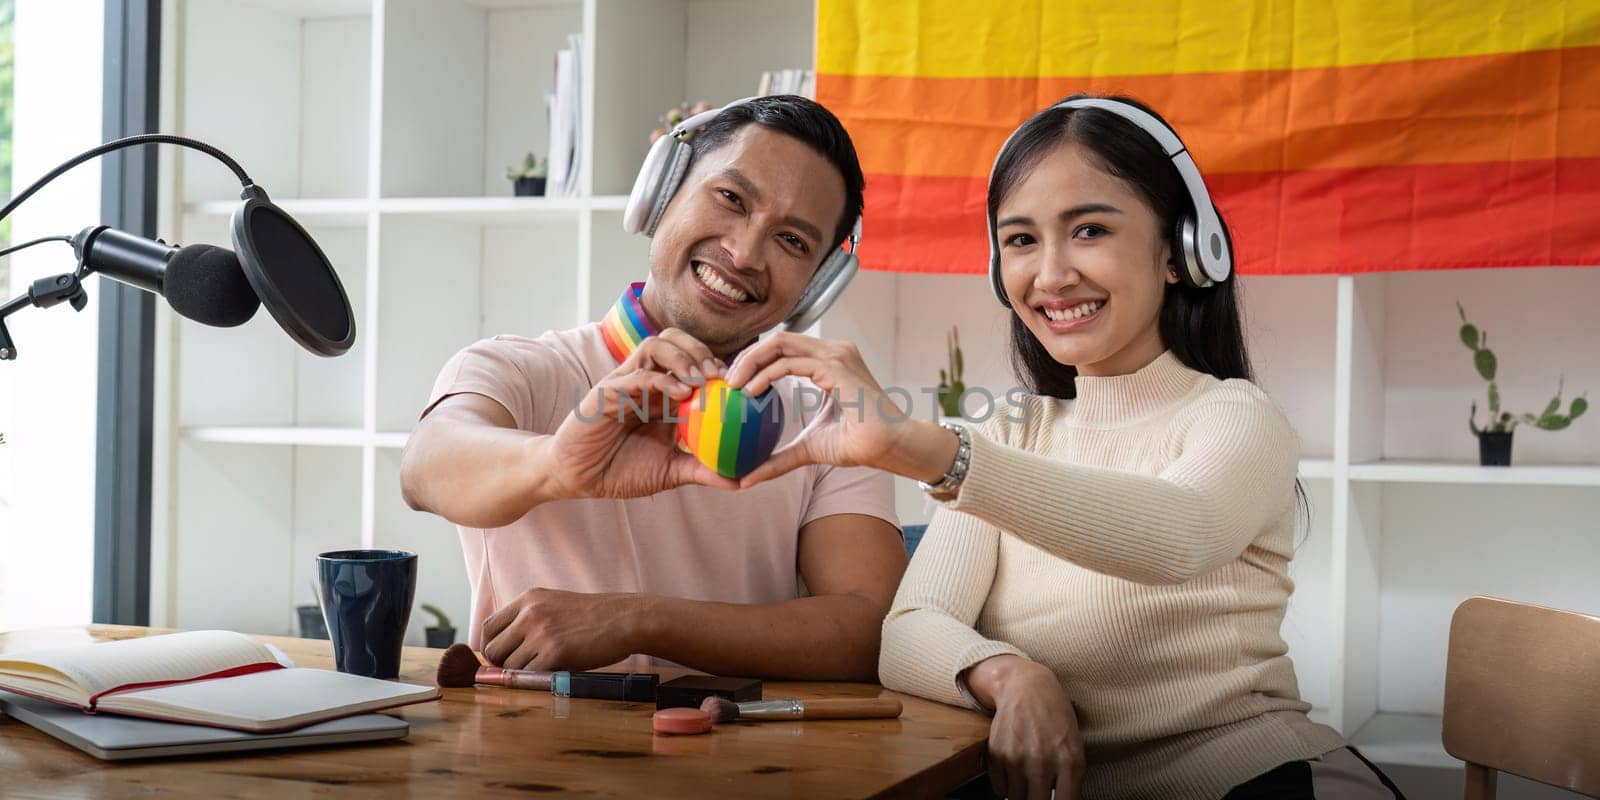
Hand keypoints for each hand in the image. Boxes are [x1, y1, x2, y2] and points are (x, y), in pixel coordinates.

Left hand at [480, 588, 649, 670]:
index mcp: (529, 599)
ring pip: (510, 667)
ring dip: (523, 674)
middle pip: (493, 649)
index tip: (501, 657)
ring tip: (544, 669)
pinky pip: (530, 675)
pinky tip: (554, 672)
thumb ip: (529, 619)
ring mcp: (541, 632)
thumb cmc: (594, 617)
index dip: (491, 646)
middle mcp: (530, 613)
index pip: (489, 627)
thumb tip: (504, 647)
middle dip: (502, 664)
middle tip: (520, 669)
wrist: (625, 619)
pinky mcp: (554, 652)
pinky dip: (538, 679)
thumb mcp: (555, 605)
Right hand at [545, 328, 737, 499]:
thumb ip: (701, 470)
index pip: (693, 364)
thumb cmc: (621, 471)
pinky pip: (636, 374)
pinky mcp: (608, 390)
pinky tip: (682, 392)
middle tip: (722, 376)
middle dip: (702, 351)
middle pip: (677, 343)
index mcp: (663, 395)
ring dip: (683, 356)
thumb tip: (740, 481)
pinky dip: (661, 378)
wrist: (578, 478)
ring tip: (703, 379)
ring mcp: (626, 382)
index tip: (740, 385)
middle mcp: (647, 382)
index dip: (717, 367)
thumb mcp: (669, 472)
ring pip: (656, 346)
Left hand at [723, 332, 907, 485]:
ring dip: (751, 361)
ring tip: (733, 384)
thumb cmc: (859, 444)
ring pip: (781, 343)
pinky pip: (791, 363)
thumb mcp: (809, 448)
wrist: (890, 446)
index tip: (735, 383)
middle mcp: (833, 351)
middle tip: (726, 380)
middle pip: (779, 340)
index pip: (785, 349)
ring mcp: (836, 355)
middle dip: (747, 355)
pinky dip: (767, 375)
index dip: (756, 360)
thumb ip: (779, 458)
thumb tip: (746, 479)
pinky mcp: (837, 366)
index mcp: (830, 362)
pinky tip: (751, 392)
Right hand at [978, 657, 1085, 799]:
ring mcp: (1017, 759)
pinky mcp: (997, 754)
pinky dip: (1005, 786)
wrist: (1026, 687)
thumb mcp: (1074, 745)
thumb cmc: (1055, 716)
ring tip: (1026, 781)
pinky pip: (999, 788)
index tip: (1056, 799)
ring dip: (1021, 794)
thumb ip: (1072, 777)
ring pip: (1016, 799)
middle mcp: (1042, 762)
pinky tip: (1013, 772)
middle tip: (1038, 792)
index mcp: (1069, 761)